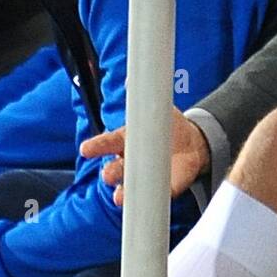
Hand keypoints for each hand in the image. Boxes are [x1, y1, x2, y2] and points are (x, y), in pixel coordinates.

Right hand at [79, 105, 209, 206]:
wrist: (191, 143)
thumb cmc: (166, 127)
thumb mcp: (158, 108)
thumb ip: (145, 98)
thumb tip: (133, 77)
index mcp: (126, 141)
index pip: (107, 143)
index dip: (96, 147)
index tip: (85, 149)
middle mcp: (131, 162)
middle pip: (115, 170)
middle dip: (110, 173)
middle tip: (109, 174)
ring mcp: (146, 177)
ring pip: (130, 188)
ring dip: (124, 193)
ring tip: (120, 197)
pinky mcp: (164, 187)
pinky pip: (159, 195)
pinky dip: (156, 198)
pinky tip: (154, 199)